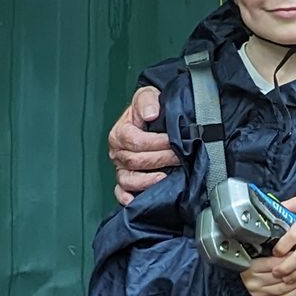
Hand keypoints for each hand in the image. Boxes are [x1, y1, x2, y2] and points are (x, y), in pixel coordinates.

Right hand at [109, 85, 177, 204]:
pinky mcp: (126, 180)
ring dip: (146, 181)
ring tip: (164, 178)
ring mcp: (121, 168)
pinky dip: (128, 198)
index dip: (156, 142)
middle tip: (178, 157)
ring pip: (128, 179)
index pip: (135, 141)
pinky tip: (138, 199)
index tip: (172, 141)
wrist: (151, 116)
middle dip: (160, 159)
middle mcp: (118, 152)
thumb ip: (147, 101)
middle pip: (135, 161)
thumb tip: (150, 114)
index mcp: (120, 133)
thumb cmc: (149, 108)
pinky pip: (121, 193)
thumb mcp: (147, 96)